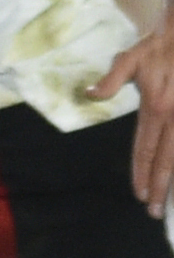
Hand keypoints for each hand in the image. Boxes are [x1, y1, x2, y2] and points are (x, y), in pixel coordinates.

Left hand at [90, 25, 173, 216]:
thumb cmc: (156, 46)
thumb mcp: (128, 58)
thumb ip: (111, 79)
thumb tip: (91, 94)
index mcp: (154, 107)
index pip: (145, 147)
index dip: (141, 172)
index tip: (138, 194)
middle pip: (166, 158)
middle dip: (160, 186)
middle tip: (153, 210)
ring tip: (168, 201)